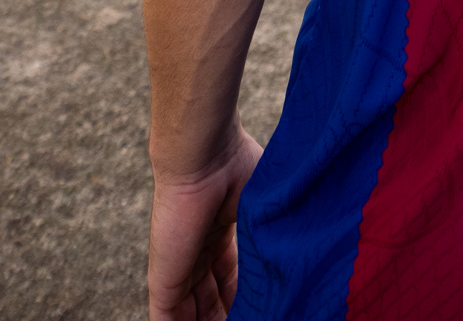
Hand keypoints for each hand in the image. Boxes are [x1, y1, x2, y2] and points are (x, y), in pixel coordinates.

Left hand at [149, 131, 261, 320]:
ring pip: (193, 313)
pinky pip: (169, 319)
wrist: (205, 157)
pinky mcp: (164, 280)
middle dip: (231, 314)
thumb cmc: (239, 168)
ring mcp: (178, 267)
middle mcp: (196, 251)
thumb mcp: (262, 209)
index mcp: (217, 231)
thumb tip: (298, 266)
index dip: (245, 296)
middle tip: (254, 319)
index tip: (265, 306)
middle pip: (212, 298)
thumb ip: (270, 238)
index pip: (229, 278)